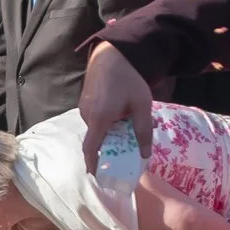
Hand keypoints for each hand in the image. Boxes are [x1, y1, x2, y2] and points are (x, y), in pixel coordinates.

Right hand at [77, 42, 154, 172]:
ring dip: (111, 130)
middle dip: (112, 143)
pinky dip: (107, 121)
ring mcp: (84, 107)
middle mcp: (88, 115)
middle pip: (98, 138)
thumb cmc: (129, 80)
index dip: (92, 163)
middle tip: (129, 142)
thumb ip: (143, 130)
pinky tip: (120, 110)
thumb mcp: (142, 105)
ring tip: (128, 120)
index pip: (91, 148)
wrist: (112, 55)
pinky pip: (96, 118)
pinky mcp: (85, 101)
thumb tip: (145, 154)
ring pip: (98, 127)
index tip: (96, 175)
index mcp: (100, 118)